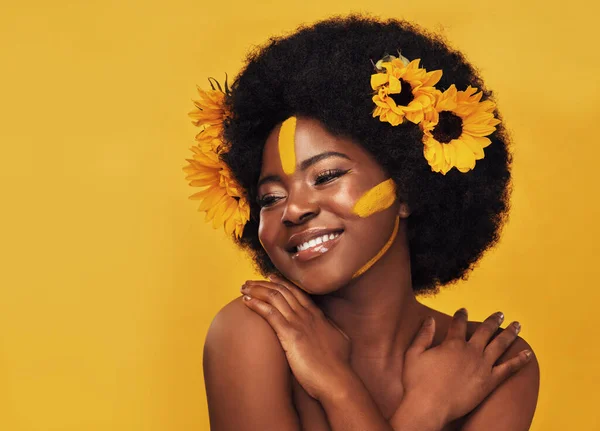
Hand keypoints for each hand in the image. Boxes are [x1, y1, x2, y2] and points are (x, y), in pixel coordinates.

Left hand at [240, 274, 351, 400]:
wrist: (337, 379)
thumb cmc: (339, 366)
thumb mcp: (340, 341)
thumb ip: (331, 330)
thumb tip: (329, 327)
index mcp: (318, 316)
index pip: (297, 293)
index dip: (282, 283)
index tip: (270, 278)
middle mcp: (308, 315)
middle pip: (283, 291)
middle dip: (264, 284)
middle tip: (250, 281)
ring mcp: (299, 323)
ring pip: (275, 297)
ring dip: (257, 290)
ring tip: (243, 287)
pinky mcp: (290, 335)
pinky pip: (269, 313)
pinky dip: (256, 304)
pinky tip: (245, 301)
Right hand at [397, 309, 531, 425]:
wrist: (429, 407)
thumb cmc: (417, 382)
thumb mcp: (414, 354)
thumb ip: (423, 335)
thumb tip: (431, 319)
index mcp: (452, 343)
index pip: (459, 323)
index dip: (461, 315)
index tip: (464, 310)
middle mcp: (470, 351)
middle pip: (484, 331)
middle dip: (493, 321)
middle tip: (500, 314)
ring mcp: (482, 366)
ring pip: (500, 345)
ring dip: (509, 333)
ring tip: (517, 325)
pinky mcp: (489, 382)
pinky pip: (509, 368)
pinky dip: (519, 360)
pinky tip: (528, 354)